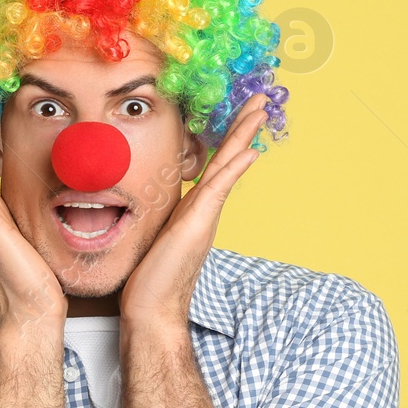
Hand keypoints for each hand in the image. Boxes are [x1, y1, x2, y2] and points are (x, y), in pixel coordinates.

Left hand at [118, 94, 269, 330]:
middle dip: (243, 126)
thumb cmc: (148, 279)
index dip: (226, 138)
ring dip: (244, 134)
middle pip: (228, 158)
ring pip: (228, 165)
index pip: (214, 164)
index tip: (238, 113)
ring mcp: (205, 215)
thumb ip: (157, 215)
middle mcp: (205, 208)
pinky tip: (251, 150)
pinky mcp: (198, 223)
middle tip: (261, 99)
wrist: (152, 309)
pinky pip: (220, 188)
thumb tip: (146, 203)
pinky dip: (235, 168)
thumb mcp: (152, 235)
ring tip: (260, 108)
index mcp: (194, 208)